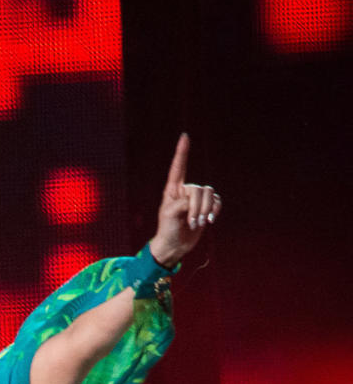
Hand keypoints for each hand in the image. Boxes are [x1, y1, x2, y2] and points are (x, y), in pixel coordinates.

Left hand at [148, 133, 220, 267]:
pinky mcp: (205, 208)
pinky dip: (214, 210)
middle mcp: (186, 191)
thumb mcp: (170, 214)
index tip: (185, 137)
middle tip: (191, 222)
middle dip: (197, 207)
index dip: (182, 152)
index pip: (178, 167)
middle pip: (199, 189)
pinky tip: (209, 220)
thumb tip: (198, 201)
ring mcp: (196, 199)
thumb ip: (183, 203)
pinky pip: (216, 202)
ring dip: (205, 210)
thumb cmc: (167, 229)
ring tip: (198, 224)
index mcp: (173, 189)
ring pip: (209, 195)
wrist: (174, 246)